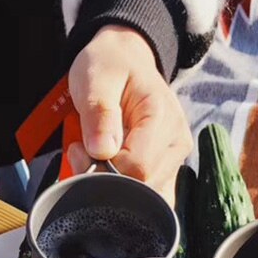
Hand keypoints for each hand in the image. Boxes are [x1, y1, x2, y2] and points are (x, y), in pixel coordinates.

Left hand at [67, 25, 191, 202]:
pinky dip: (123, 190)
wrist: (125, 60)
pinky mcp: (167, 170)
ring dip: (114, 186)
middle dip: (106, 178)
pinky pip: (147, 196)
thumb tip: (102, 151)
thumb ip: (99, 114)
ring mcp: (174, 159)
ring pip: (145, 197)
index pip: (137, 167)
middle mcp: (176, 142)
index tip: (81, 149)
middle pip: (143, 186)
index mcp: (162, 117)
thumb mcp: (96, 79)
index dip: (104, 168)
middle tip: (83, 151)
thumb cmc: (110, 67)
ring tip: (96, 155)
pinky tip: (109, 168)